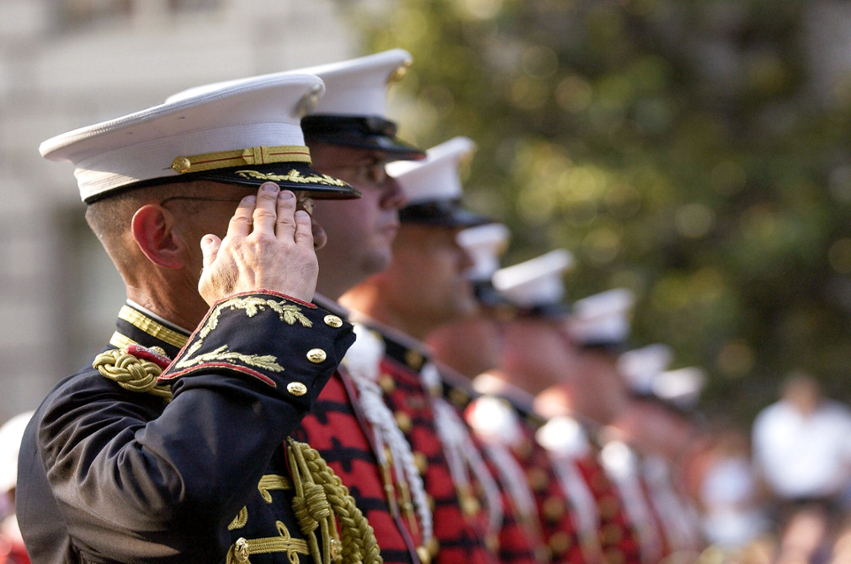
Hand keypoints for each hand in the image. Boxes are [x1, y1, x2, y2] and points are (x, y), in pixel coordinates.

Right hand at [198, 182, 317, 303]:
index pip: (241, 218)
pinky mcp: (304, 256)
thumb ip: (208, 257)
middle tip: (271, 187)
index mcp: (234, 245)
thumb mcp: (208, 283)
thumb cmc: (232, 306)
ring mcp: (283, 246)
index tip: (249, 198)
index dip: (246, 206)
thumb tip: (208, 238)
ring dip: (286, 203)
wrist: (264, 319)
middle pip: (264, 211)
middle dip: (267, 196)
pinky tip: (301, 214)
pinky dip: (302, 220)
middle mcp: (259, 240)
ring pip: (285, 218)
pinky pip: (304, 231)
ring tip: (288, 195)